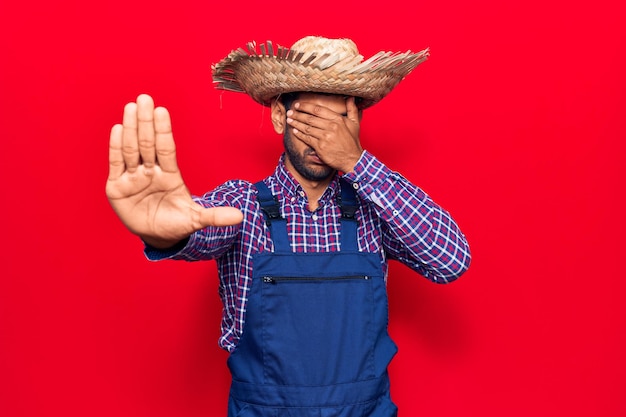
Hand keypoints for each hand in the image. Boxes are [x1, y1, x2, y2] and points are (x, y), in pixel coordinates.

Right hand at [106, 94, 242, 247]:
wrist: (157, 237)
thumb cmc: (176, 223)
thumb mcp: (196, 219)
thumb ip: (214, 216)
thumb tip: (240, 217)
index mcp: (170, 175)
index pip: (166, 149)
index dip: (163, 131)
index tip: (162, 111)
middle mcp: (151, 171)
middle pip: (148, 144)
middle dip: (146, 122)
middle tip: (145, 99)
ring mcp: (133, 178)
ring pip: (131, 150)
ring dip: (131, 129)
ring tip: (131, 108)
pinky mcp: (117, 187)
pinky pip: (116, 164)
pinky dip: (116, 147)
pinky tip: (118, 128)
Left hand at [286, 96, 362, 172]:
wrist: (352, 159)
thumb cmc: (352, 141)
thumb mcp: (355, 124)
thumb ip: (352, 109)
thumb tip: (351, 98)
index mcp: (338, 119)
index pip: (318, 110)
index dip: (306, 106)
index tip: (298, 105)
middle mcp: (331, 127)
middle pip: (310, 118)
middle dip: (298, 114)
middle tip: (290, 112)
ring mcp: (325, 137)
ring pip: (307, 128)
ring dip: (296, 123)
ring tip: (289, 120)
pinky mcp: (320, 147)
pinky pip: (307, 138)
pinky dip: (299, 134)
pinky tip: (294, 131)